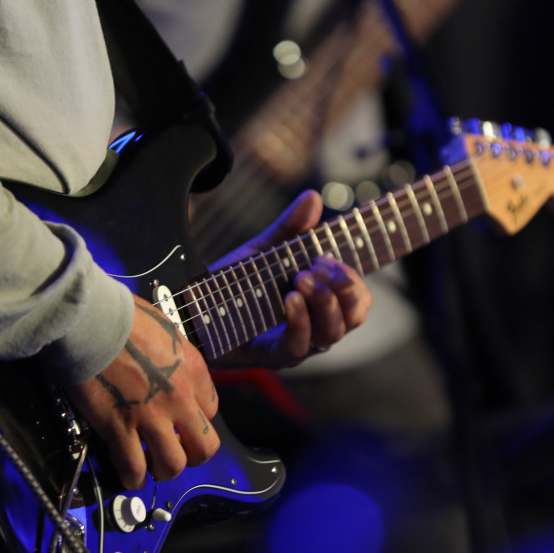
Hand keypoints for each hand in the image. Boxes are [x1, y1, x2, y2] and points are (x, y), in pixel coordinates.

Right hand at [68, 295, 220, 489]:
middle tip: (174, 451)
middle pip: (205, 447)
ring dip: (162, 470)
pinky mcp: (119, 428)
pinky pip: (133, 467)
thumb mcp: (166, 331)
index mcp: (194, 370)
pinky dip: (133, 478)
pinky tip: (130, 475)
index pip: (212, 410)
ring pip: (172, 465)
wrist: (90, 320)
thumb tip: (170, 371)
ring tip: (150, 465)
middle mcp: (180, 398)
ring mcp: (150, 416)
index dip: (195, 419)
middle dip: (191, 455)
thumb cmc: (124, 316)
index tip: (179, 419)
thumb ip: (175, 358)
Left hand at [212, 190, 371, 367]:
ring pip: (332, 333)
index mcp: (321, 303)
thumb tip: (313, 195)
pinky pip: (299, 346)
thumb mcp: (264, 251)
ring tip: (301, 278)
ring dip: (324, 302)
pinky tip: (289, 299)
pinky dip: (300, 321)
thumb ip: (290, 227)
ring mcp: (298, 344)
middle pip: (354, 317)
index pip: (359, 298)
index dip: (354, 279)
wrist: (194, 312)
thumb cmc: (235, 285)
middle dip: (345, 288)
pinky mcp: (274, 356)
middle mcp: (316, 326)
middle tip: (319, 265)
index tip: (329, 256)